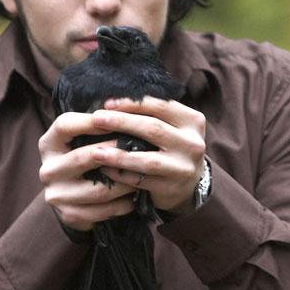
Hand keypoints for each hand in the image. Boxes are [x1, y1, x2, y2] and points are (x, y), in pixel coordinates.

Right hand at [38, 112, 140, 231]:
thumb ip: (99, 126)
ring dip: (127, 181)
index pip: (65, 125)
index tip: (118, 116)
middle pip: (84, 157)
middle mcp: (48, 169)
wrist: (74, 197)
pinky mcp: (69, 215)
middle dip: (117, 152)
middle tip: (144, 147)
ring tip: (146, 173)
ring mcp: (56, 195)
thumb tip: (131, 110)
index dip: (91, 120)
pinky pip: (103, 211)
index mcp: (49, 144)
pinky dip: (124, 204)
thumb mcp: (84, 139)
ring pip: (99, 189)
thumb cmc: (87, 157)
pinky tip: (137, 195)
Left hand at [85, 97, 207, 214]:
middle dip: (121, 122)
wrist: (191, 184)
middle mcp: (193, 143)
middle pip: (153, 128)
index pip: (161, 106)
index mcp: (193, 121)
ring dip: (118, 154)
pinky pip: (141, 180)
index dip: (133, 103)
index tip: (107, 103)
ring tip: (95, 151)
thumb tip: (113, 102)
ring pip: (147, 159)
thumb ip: (154, 114)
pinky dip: (120, 174)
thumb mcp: (173, 127)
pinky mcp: (172, 187)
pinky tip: (104, 169)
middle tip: (96, 119)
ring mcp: (184, 167)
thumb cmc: (173, 147)